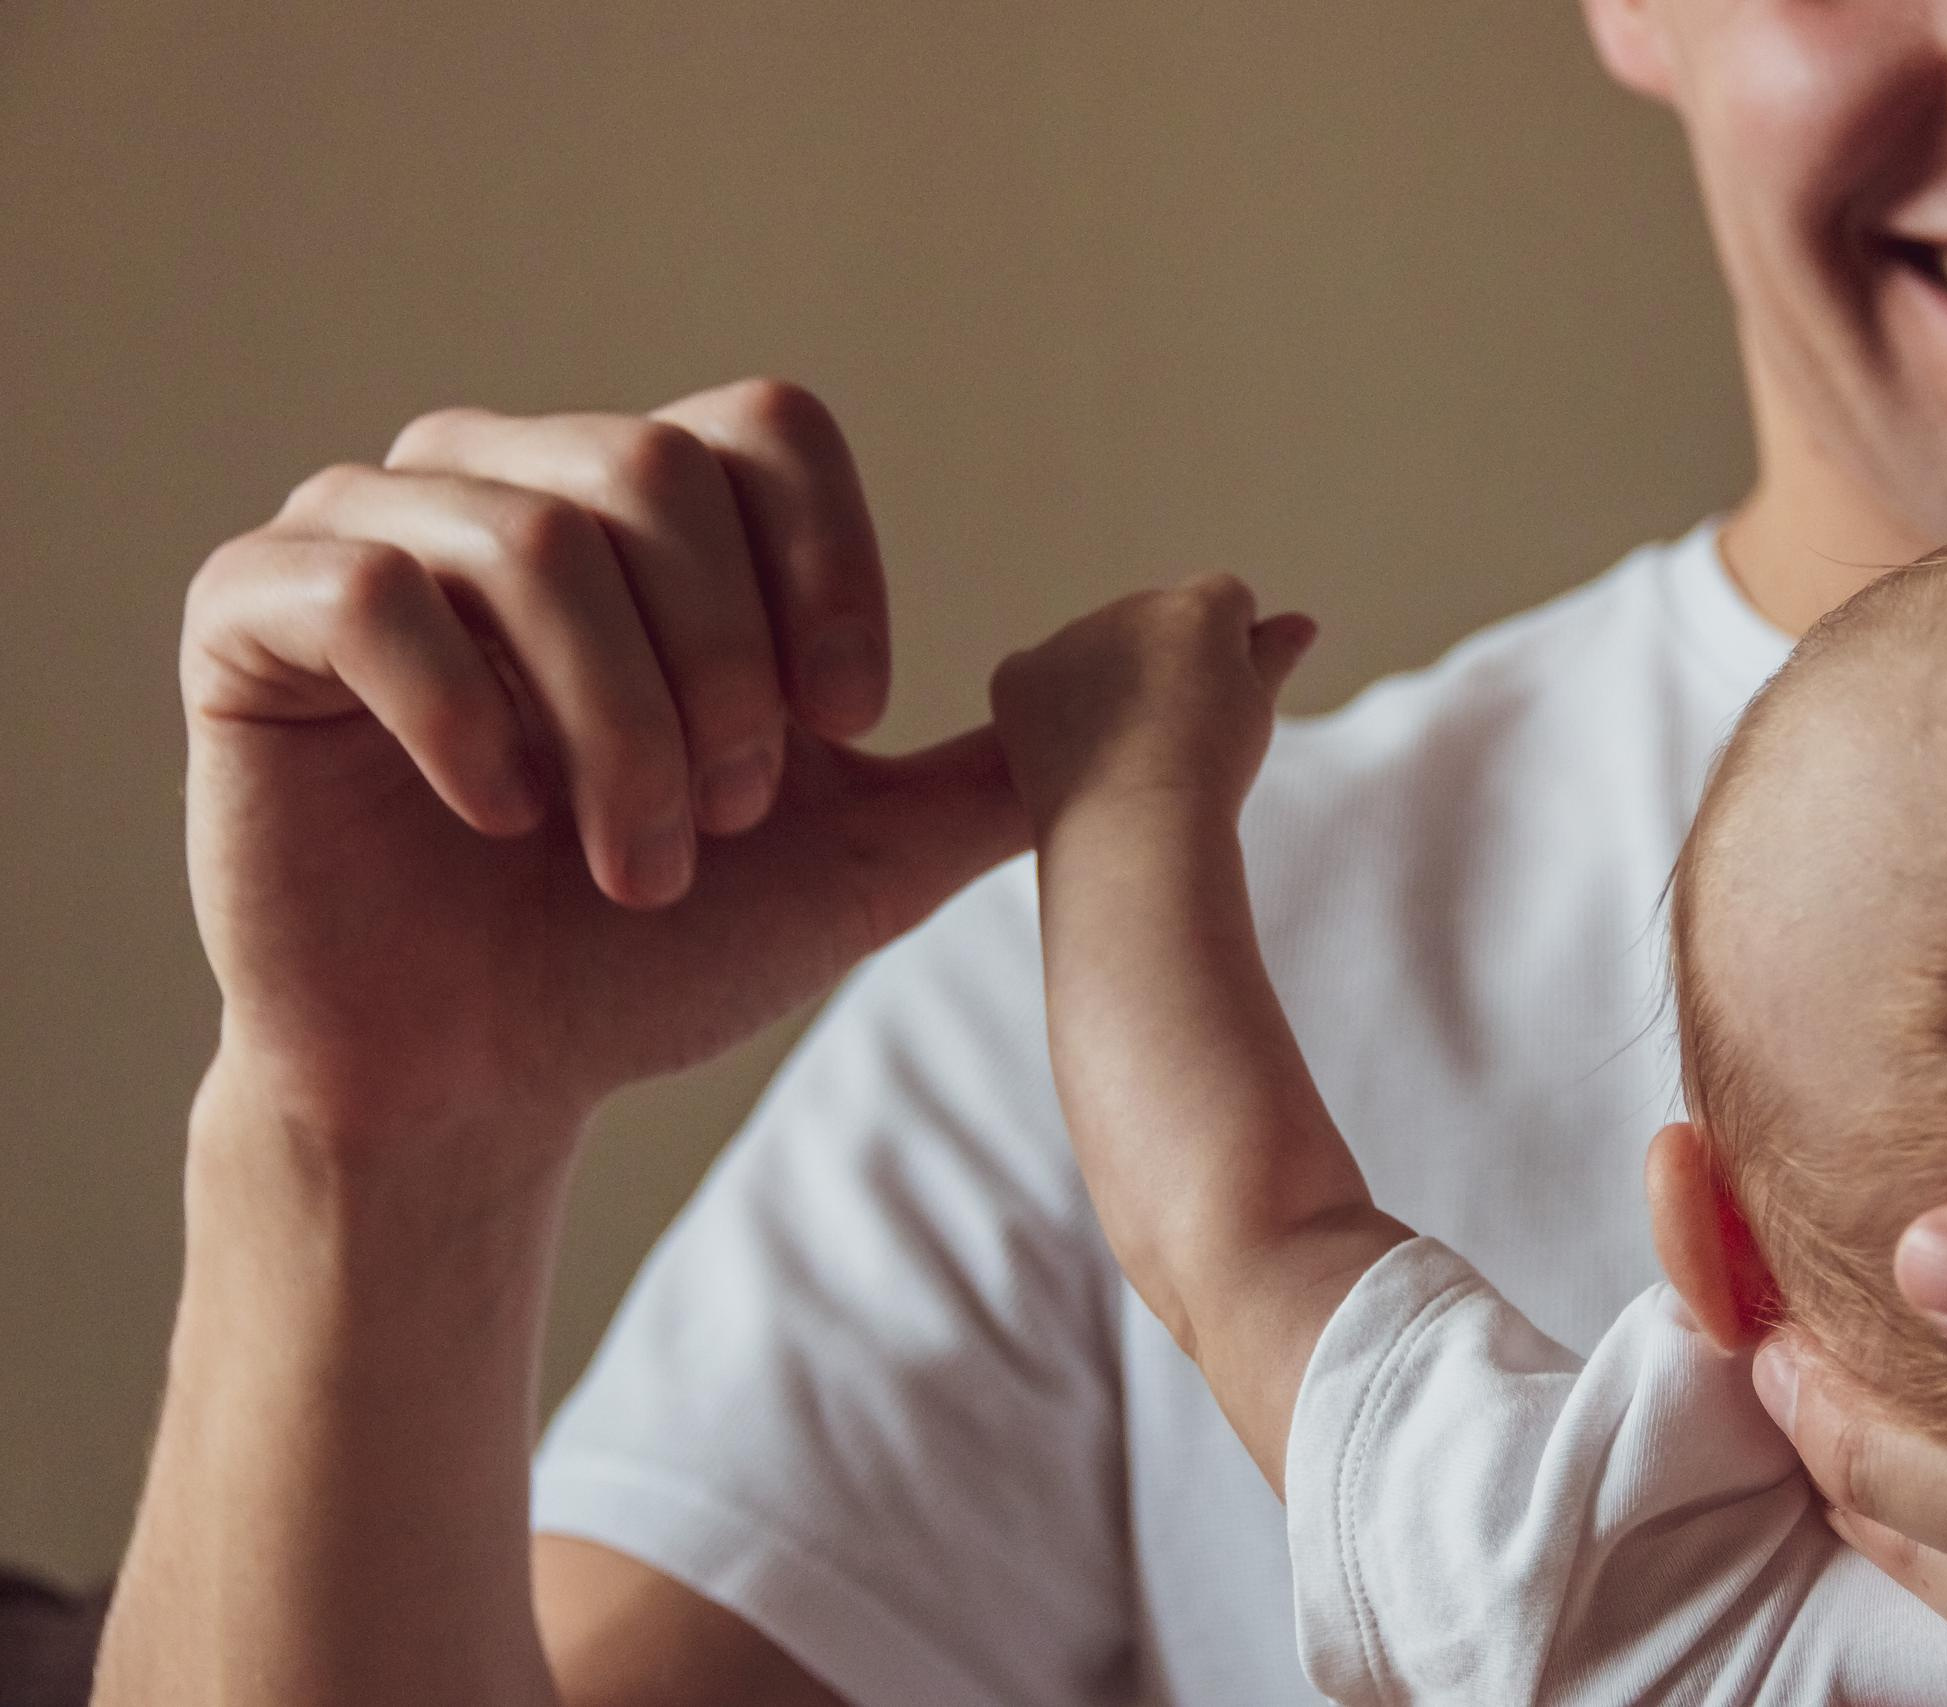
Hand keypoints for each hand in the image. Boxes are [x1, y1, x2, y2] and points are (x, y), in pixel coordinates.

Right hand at [181, 378, 1029, 1153]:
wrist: (485, 1081)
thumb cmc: (662, 951)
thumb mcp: (869, 849)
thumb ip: (1018, 752)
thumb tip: (1251, 631)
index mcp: (647, 511)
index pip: (765, 429)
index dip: (824, 576)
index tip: (838, 731)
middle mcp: (507, 481)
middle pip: (656, 472)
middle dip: (720, 676)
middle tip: (717, 825)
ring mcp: (369, 531)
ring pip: (531, 536)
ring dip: (613, 727)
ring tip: (624, 863)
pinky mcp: (251, 613)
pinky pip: (370, 589)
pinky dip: (463, 718)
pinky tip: (495, 818)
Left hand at [988, 574, 1315, 835]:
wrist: (1134, 829)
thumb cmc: (1210, 775)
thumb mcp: (1253, 710)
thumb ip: (1271, 656)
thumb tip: (1299, 623)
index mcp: (1200, 607)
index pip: (1225, 602)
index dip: (1230, 654)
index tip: (1220, 707)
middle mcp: (1133, 607)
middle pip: (1156, 625)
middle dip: (1164, 667)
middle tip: (1173, 741)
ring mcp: (1071, 638)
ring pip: (1096, 653)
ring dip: (1108, 688)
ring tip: (1126, 759)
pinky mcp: (1020, 673)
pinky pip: (1039, 681)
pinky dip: (1050, 713)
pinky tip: (1072, 757)